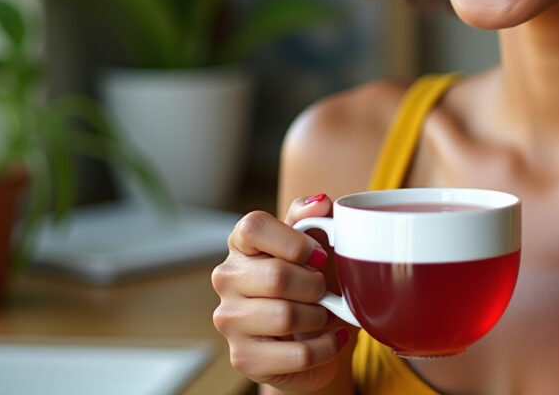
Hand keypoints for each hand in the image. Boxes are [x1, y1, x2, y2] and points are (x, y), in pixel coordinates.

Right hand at [212, 195, 353, 391]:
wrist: (314, 336)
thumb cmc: (312, 283)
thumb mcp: (317, 245)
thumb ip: (315, 218)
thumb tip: (321, 201)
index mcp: (242, 244)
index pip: (253, 227)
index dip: (293, 241)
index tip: (319, 254)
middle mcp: (227, 279)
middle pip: (276, 276)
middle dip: (315, 286)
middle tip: (325, 291)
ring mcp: (229, 320)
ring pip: (285, 316)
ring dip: (320, 318)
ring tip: (325, 316)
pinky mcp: (243, 357)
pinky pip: (296, 354)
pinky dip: (326, 348)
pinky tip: (331, 339)